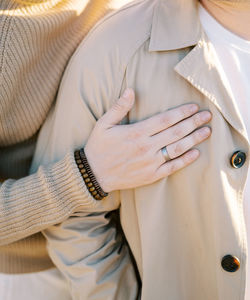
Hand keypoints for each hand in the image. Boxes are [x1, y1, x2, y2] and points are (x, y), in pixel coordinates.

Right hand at [84, 88, 211, 191]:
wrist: (93, 174)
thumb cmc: (99, 148)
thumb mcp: (103, 124)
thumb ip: (118, 107)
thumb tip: (131, 90)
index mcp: (136, 132)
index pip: (165, 120)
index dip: (182, 112)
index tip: (194, 107)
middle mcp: (146, 147)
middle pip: (176, 132)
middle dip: (194, 122)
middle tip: (208, 116)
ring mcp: (150, 162)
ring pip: (177, 149)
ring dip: (194, 139)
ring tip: (207, 131)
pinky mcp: (151, 175)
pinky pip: (172, 167)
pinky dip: (185, 160)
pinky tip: (196, 153)